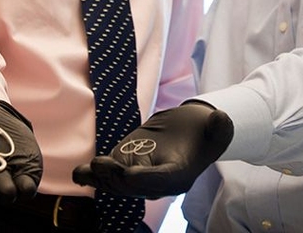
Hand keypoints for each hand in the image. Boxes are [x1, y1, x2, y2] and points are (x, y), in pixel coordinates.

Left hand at [72, 101, 232, 197]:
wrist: (191, 130)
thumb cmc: (205, 130)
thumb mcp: (217, 127)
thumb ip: (220, 127)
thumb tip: (222, 118)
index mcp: (179, 176)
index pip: (160, 180)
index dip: (144, 179)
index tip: (128, 173)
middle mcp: (157, 183)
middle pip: (134, 185)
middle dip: (116, 178)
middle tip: (101, 164)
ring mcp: (141, 176)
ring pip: (118, 183)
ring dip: (102, 177)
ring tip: (88, 168)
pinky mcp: (128, 166)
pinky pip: (109, 176)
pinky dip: (94, 176)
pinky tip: (80, 173)